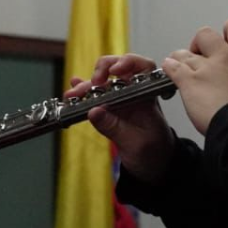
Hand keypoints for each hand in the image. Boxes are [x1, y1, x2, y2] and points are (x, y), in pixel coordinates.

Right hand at [66, 54, 176, 183]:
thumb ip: (114, 127)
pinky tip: (72, 89)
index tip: (114, 71)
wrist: (154, 165)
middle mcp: (134, 93)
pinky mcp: (109, 109)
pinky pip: (96, 96)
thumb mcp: (135, 143)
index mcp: (147, 96)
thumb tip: (94, 112)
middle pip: (119, 68)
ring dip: (87, 84)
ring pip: (104, 82)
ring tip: (73, 93)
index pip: (143, 68)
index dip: (129, 63)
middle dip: (103, 69)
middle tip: (93, 81)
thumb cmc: (153, 152)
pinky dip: (84, 91)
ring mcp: (120, 100)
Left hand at [164, 16, 227, 135]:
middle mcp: (223, 56)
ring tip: (186, 68)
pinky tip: (171, 71)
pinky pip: (172, 67)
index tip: (227, 41)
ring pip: (184, 52)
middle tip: (203, 55)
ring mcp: (204, 68)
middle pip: (205, 33)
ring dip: (182, 59)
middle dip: (201, 44)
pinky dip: (170, 68)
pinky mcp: (188, 81)